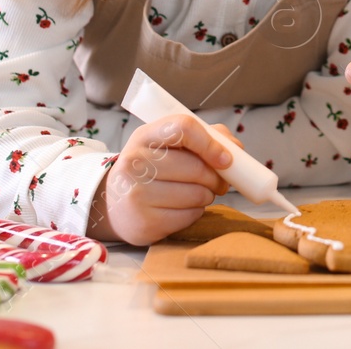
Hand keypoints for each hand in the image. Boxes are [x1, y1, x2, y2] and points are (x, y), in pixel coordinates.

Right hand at [86, 113, 233, 245]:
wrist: (114, 203)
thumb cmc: (151, 168)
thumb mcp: (168, 144)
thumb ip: (205, 137)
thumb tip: (237, 149)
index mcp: (144, 136)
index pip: (183, 128)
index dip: (210, 143)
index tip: (226, 159)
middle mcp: (135, 163)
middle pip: (195, 167)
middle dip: (216, 177)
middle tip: (219, 181)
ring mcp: (137, 195)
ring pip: (197, 194)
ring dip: (207, 195)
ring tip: (197, 193)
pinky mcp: (145, 223)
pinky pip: (190, 216)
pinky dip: (196, 212)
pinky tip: (183, 207)